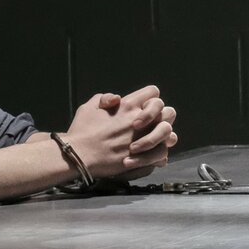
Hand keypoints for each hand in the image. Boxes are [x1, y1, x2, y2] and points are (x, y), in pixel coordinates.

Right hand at [63, 85, 177, 179]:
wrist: (79, 155)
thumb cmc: (82, 131)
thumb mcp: (90, 106)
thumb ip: (105, 98)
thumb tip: (117, 98)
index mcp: (127, 105)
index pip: (153, 92)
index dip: (150, 98)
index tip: (144, 106)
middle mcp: (139, 119)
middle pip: (168, 111)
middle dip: (163, 116)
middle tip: (155, 123)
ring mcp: (143, 138)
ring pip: (169, 133)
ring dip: (164, 136)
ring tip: (156, 140)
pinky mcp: (142, 156)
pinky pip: (162, 153)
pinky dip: (160, 155)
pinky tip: (155, 156)